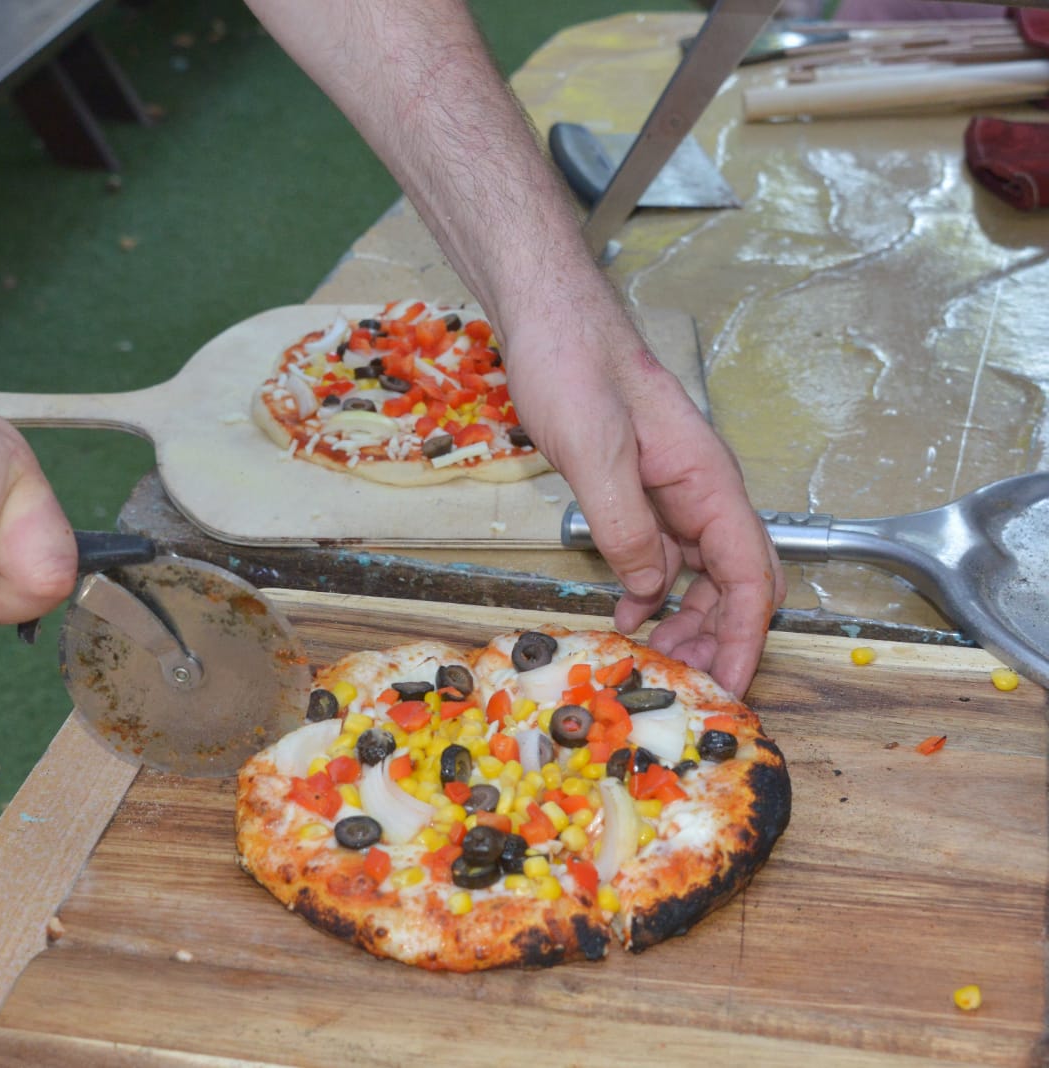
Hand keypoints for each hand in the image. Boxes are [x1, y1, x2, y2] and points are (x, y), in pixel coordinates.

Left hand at [505, 287, 783, 695]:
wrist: (548, 321)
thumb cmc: (575, 368)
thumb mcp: (595, 451)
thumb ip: (626, 523)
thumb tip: (650, 588)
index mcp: (707, 481)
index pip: (751, 575)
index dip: (747, 636)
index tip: (732, 684)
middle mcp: (700, 490)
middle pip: (736, 581)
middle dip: (722, 637)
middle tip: (689, 686)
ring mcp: (671, 491)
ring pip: (700, 572)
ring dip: (687, 619)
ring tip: (658, 660)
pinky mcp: (638, 490)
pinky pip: (660, 552)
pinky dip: (652, 590)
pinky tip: (629, 615)